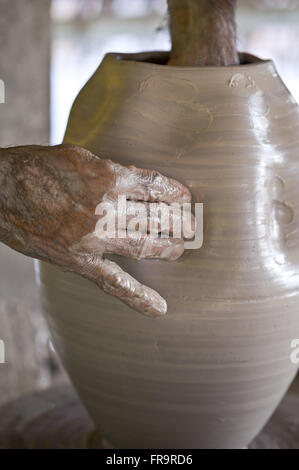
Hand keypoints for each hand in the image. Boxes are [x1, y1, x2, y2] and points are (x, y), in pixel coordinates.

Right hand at [0, 144, 193, 316]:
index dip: (176, 193)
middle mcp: (105, 209)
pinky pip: (113, 283)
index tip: (185, 197)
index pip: (156, 186)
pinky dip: (137, 297)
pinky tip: (159, 309)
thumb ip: (111, 170)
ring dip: (170, 248)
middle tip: (192, 225)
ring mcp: (93, 239)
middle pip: (157, 218)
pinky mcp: (77, 261)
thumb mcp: (79, 156)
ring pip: (145, 247)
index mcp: (108, 177)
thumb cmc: (36, 167)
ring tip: (181, 248)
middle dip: (180, 222)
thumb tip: (139, 182)